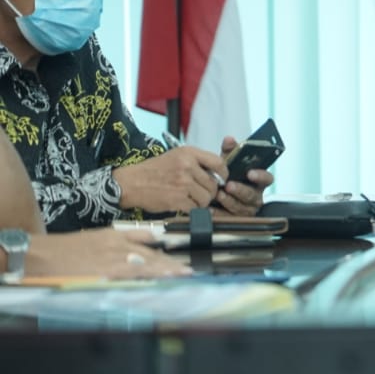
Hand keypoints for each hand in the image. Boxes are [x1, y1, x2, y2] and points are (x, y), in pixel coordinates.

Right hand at [27, 228, 191, 278]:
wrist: (43, 254)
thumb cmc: (69, 247)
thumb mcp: (101, 235)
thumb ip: (128, 236)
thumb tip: (153, 238)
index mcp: (117, 236)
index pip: (148, 241)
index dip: (164, 250)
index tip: (179, 256)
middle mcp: (117, 246)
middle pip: (149, 255)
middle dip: (169, 264)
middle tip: (187, 270)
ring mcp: (111, 260)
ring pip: (143, 265)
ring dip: (162, 271)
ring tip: (179, 275)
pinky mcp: (102, 273)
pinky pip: (127, 276)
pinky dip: (142, 279)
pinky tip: (154, 282)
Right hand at [113, 146, 228, 213]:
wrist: (131, 183)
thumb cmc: (153, 170)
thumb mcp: (175, 156)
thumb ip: (196, 162)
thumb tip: (217, 174)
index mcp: (188, 153)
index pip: (218, 162)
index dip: (223, 173)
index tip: (221, 178)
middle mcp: (188, 166)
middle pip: (213, 183)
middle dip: (210, 191)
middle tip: (201, 192)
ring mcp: (183, 183)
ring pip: (207, 197)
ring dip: (202, 201)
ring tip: (191, 198)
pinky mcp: (177, 199)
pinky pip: (195, 207)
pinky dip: (192, 208)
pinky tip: (184, 204)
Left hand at [213, 135, 272, 215]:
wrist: (214, 190)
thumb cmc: (227, 175)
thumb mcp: (229, 162)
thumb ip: (230, 150)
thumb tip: (229, 139)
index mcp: (258, 180)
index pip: (267, 178)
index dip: (260, 176)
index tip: (250, 173)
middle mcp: (255, 195)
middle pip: (252, 195)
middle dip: (241, 190)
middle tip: (229, 185)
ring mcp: (247, 209)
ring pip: (242, 208)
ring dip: (230, 201)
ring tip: (219, 195)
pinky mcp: (236, 220)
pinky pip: (229, 218)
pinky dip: (219, 213)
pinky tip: (210, 208)